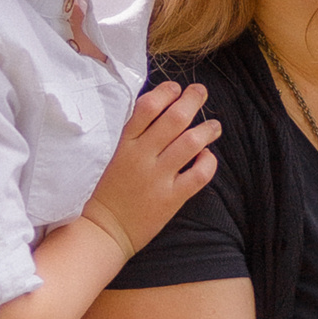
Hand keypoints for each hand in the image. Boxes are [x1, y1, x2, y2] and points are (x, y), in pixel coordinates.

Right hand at [82, 81, 219, 259]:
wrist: (103, 230)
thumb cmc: (108, 190)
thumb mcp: (113, 155)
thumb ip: (134, 134)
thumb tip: (161, 108)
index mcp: (124, 143)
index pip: (148, 106)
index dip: (166, 91)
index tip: (176, 88)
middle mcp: (142, 156)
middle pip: (175, 118)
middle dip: (193, 100)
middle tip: (201, 93)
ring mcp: (157, 178)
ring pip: (191, 142)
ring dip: (207, 129)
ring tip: (214, 126)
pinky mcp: (171, 199)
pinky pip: (199, 174)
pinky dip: (208, 162)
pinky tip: (206, 157)